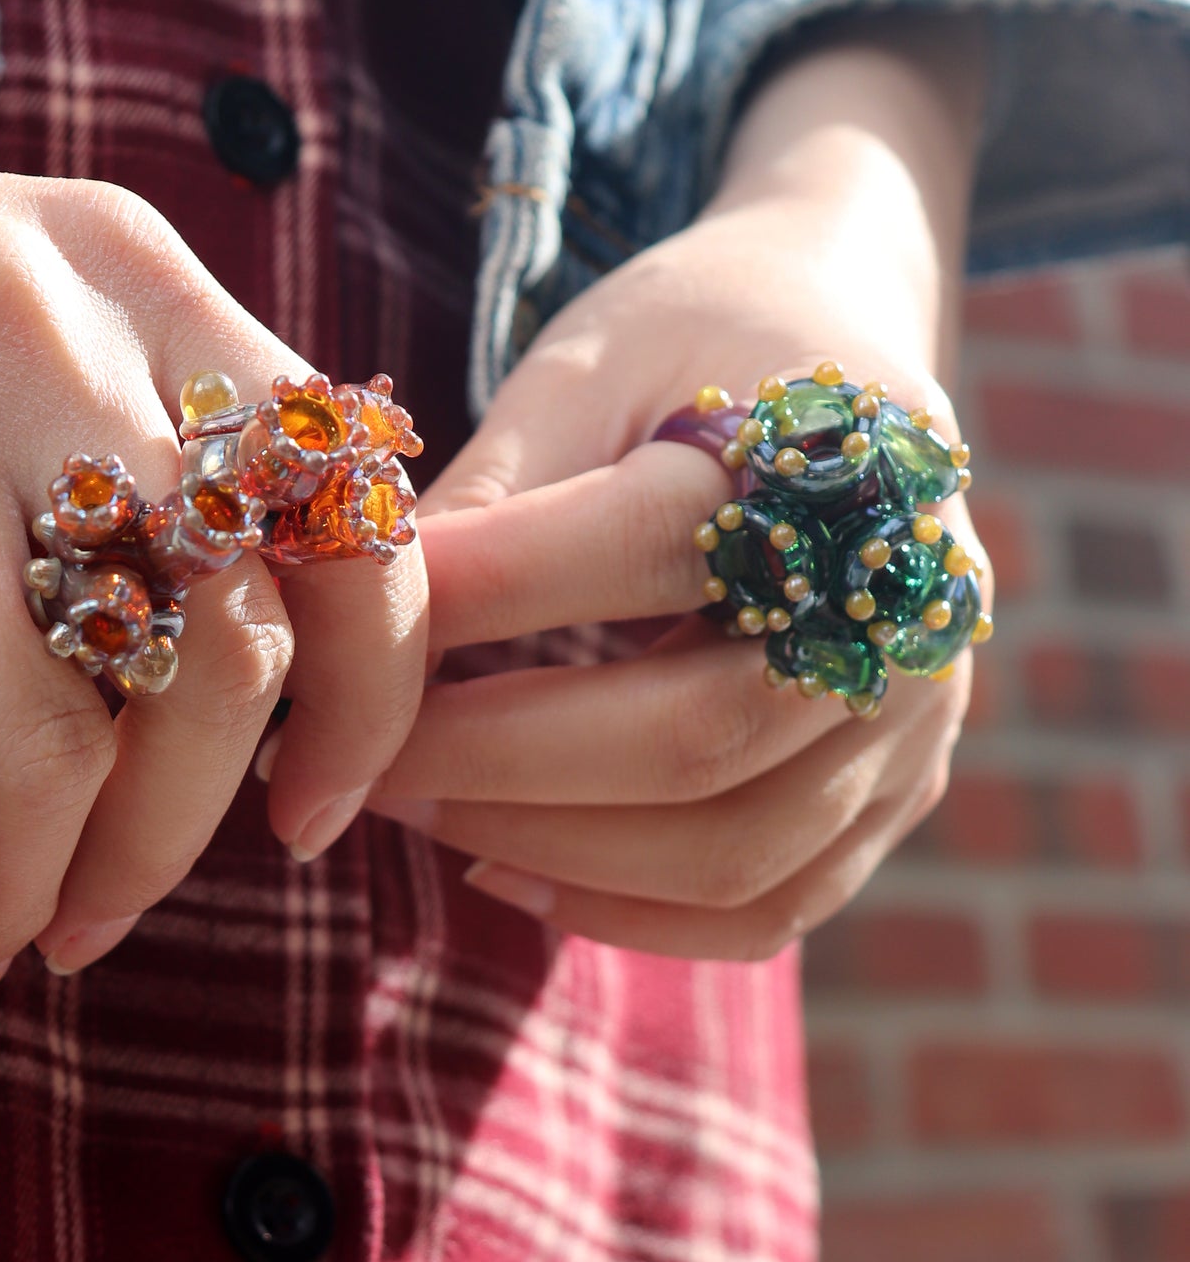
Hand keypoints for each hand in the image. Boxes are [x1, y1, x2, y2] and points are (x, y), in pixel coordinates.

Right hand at [0, 145, 426, 1018]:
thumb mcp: (19, 320)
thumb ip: (156, 446)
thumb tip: (282, 706)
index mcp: (141, 279)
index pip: (345, 524)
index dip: (367, 705)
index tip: (312, 815)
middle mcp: (41, 323)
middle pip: (220, 654)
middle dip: (174, 834)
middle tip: (105, 914)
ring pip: (53, 735)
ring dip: (41, 886)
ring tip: (3, 935)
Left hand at [366, 23, 988, 958]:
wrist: (848, 346)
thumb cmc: (693, 348)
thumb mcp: (591, 360)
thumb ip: (497, 484)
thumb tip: (374, 628)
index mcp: (824, 460)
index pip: (636, 551)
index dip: (478, 601)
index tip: (343, 637)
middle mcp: (899, 604)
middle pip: (693, 736)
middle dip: (495, 763)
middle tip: (360, 763)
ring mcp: (919, 711)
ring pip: (734, 849)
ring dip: (550, 852)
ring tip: (415, 812)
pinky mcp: (904, 785)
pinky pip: (772, 903)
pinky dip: (633, 914)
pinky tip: (513, 870)